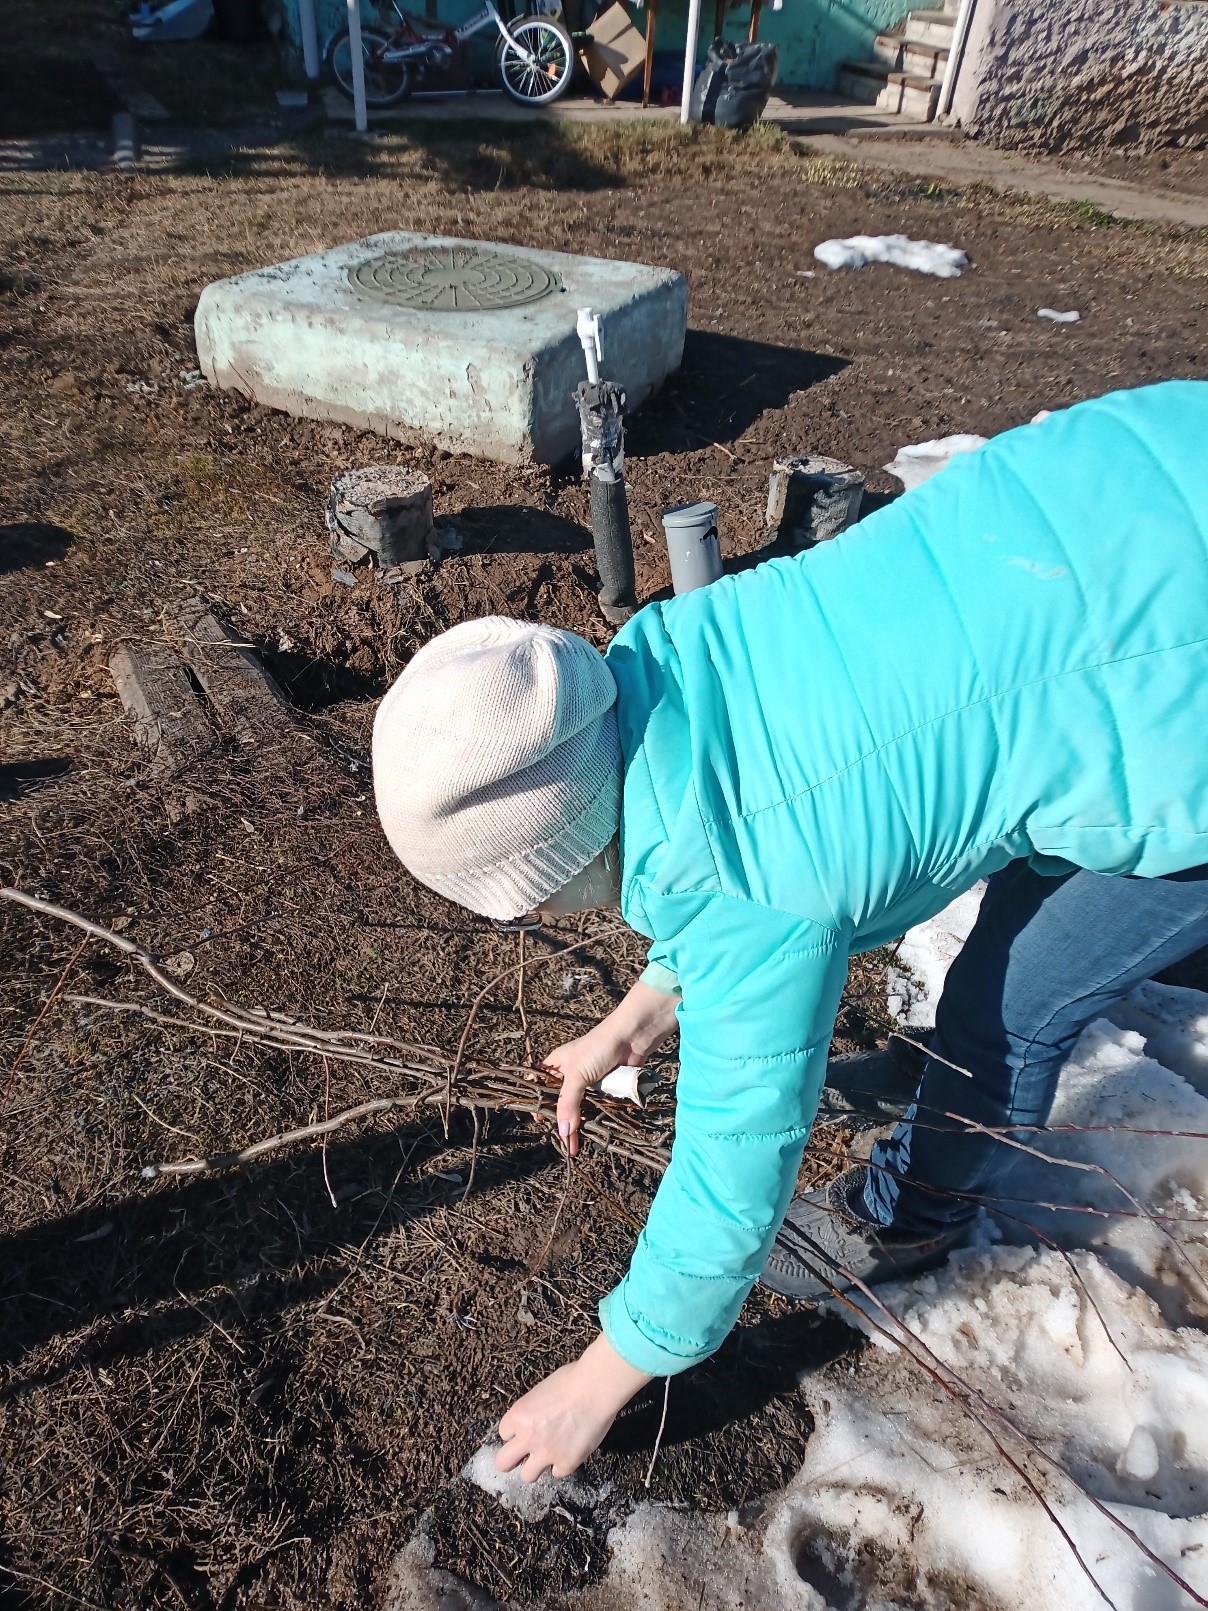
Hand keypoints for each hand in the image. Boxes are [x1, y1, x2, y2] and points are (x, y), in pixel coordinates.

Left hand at [496, 1334, 651, 1480]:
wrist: (596, 1388)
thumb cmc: (571, 1379)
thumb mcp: (540, 1392)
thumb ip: (531, 1412)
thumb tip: (533, 1421)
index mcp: (518, 1416)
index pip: (504, 1433)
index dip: (515, 1432)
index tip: (526, 1429)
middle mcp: (527, 1438)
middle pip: (503, 1463)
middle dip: (513, 1458)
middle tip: (525, 1453)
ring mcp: (547, 1454)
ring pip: (527, 1476)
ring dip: (536, 1466)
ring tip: (549, 1455)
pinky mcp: (567, 1463)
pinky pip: (557, 1473)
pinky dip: (563, 1464)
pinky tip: (571, 1450)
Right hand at [543, 981, 678, 1157]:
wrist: (633, 1037)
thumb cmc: (599, 1048)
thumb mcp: (577, 1075)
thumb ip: (568, 1103)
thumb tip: (564, 1132)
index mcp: (557, 1065)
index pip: (540, 1086)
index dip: (538, 1102)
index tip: (539, 1122)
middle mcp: (571, 1074)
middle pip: (561, 1101)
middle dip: (561, 1120)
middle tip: (561, 1142)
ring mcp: (590, 1081)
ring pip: (580, 1106)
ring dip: (579, 1122)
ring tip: (574, 1145)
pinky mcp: (606, 1087)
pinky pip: (597, 1106)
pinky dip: (595, 1117)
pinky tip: (591, 1133)